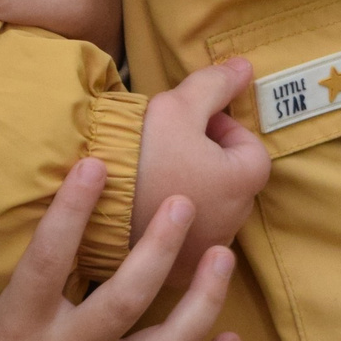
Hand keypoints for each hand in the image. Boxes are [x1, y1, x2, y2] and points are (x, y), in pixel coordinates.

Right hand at [131, 59, 271, 289]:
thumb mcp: (178, 105)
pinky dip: (175, 224)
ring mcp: (203, 253)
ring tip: (157, 176)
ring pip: (211, 212)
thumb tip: (245, 67)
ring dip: (194, 192)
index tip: (194, 125)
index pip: (251, 149)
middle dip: (211, 161)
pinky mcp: (175, 274)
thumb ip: (215, 84)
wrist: (88, 206)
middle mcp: (232, 224)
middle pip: (233, 183)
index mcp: (241, 183)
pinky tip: (147, 207)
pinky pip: (186, 241)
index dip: (225, 129)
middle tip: (173, 147)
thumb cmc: (139, 151)